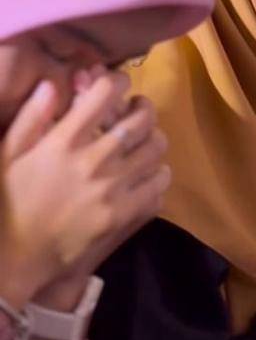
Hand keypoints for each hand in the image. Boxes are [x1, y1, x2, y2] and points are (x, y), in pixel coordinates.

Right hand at [0, 72, 169, 312]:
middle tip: (140, 108)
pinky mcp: (123, 216)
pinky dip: (157, 176)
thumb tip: (52, 84)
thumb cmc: (9, 202)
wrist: (16, 258)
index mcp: (63, 141)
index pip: (103, 96)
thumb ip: (30, 118)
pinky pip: (157, 187)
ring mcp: (112, 190)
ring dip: (154, 140)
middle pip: (139, 121)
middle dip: (144, 108)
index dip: (118, 82)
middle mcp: (93, 161)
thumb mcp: (7, 155)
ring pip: (155, 151)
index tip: (121, 82)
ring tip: (147, 140)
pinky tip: (148, 174)